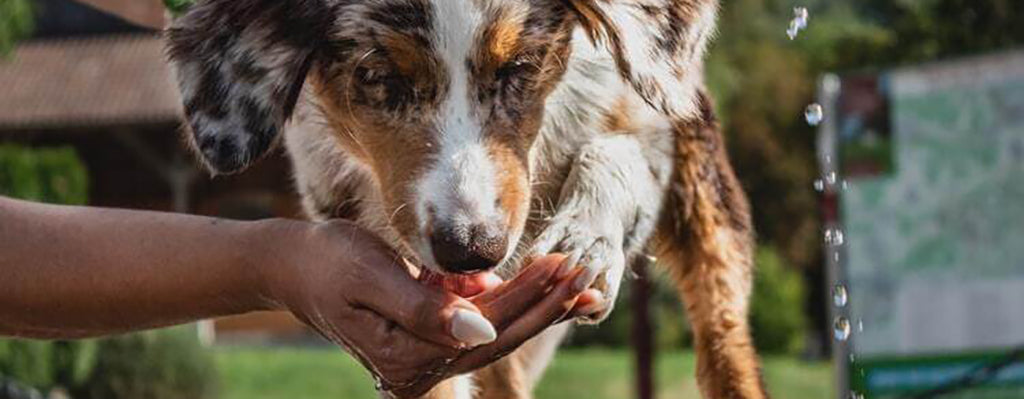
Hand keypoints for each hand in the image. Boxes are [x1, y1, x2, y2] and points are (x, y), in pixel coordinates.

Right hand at [260, 220, 599, 396]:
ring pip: (494, 332)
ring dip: (537, 305)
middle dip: (547, 305)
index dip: (531, 299)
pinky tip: (542, 287)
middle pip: (499, 337)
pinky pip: (479, 323)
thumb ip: (425, 307)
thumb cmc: (326, 261)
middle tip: (589, 273)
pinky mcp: (425, 338)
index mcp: (407, 357)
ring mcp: (422, 356)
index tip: (567, 265)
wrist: (291, 266)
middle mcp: (418, 368)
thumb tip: (483, 330)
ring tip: (578, 280)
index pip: (488, 331)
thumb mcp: (371, 276)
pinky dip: (511, 303)